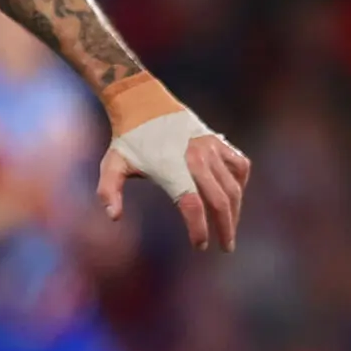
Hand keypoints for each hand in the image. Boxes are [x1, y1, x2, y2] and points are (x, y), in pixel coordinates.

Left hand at [98, 112, 251, 252]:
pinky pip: (240, 165)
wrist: (144, 103)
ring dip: (236, 210)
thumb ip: (108, 192)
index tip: (200, 245)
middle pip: (220, 200)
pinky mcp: (218, 141)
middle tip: (226, 247)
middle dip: (225, 227)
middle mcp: (196, 159)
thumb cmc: (127, 139)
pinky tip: (235, 196)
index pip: (192, 205)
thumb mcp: (111, 164)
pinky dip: (241, 183)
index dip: (199, 228)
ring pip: (234, 186)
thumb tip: (113, 217)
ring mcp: (211, 148)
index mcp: (172, 169)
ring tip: (231, 228)